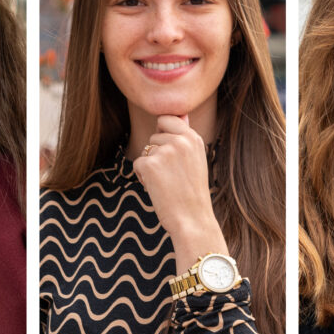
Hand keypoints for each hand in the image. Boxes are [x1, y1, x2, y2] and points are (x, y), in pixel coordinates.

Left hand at [132, 115, 227, 272]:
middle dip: (157, 154)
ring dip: (151, 166)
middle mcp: (180, 140)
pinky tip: (158, 189)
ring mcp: (165, 151)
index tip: (173, 156)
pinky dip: (143, 177)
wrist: (192, 219)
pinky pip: (137, 164)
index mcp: (193, 137)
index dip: (164, 136)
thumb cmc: (193, 192)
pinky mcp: (149, 164)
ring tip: (167, 183)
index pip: (166, 119)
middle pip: (154, 136)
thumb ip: (186, 135)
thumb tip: (181, 113)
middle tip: (173, 175)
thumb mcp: (195, 159)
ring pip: (145, 151)